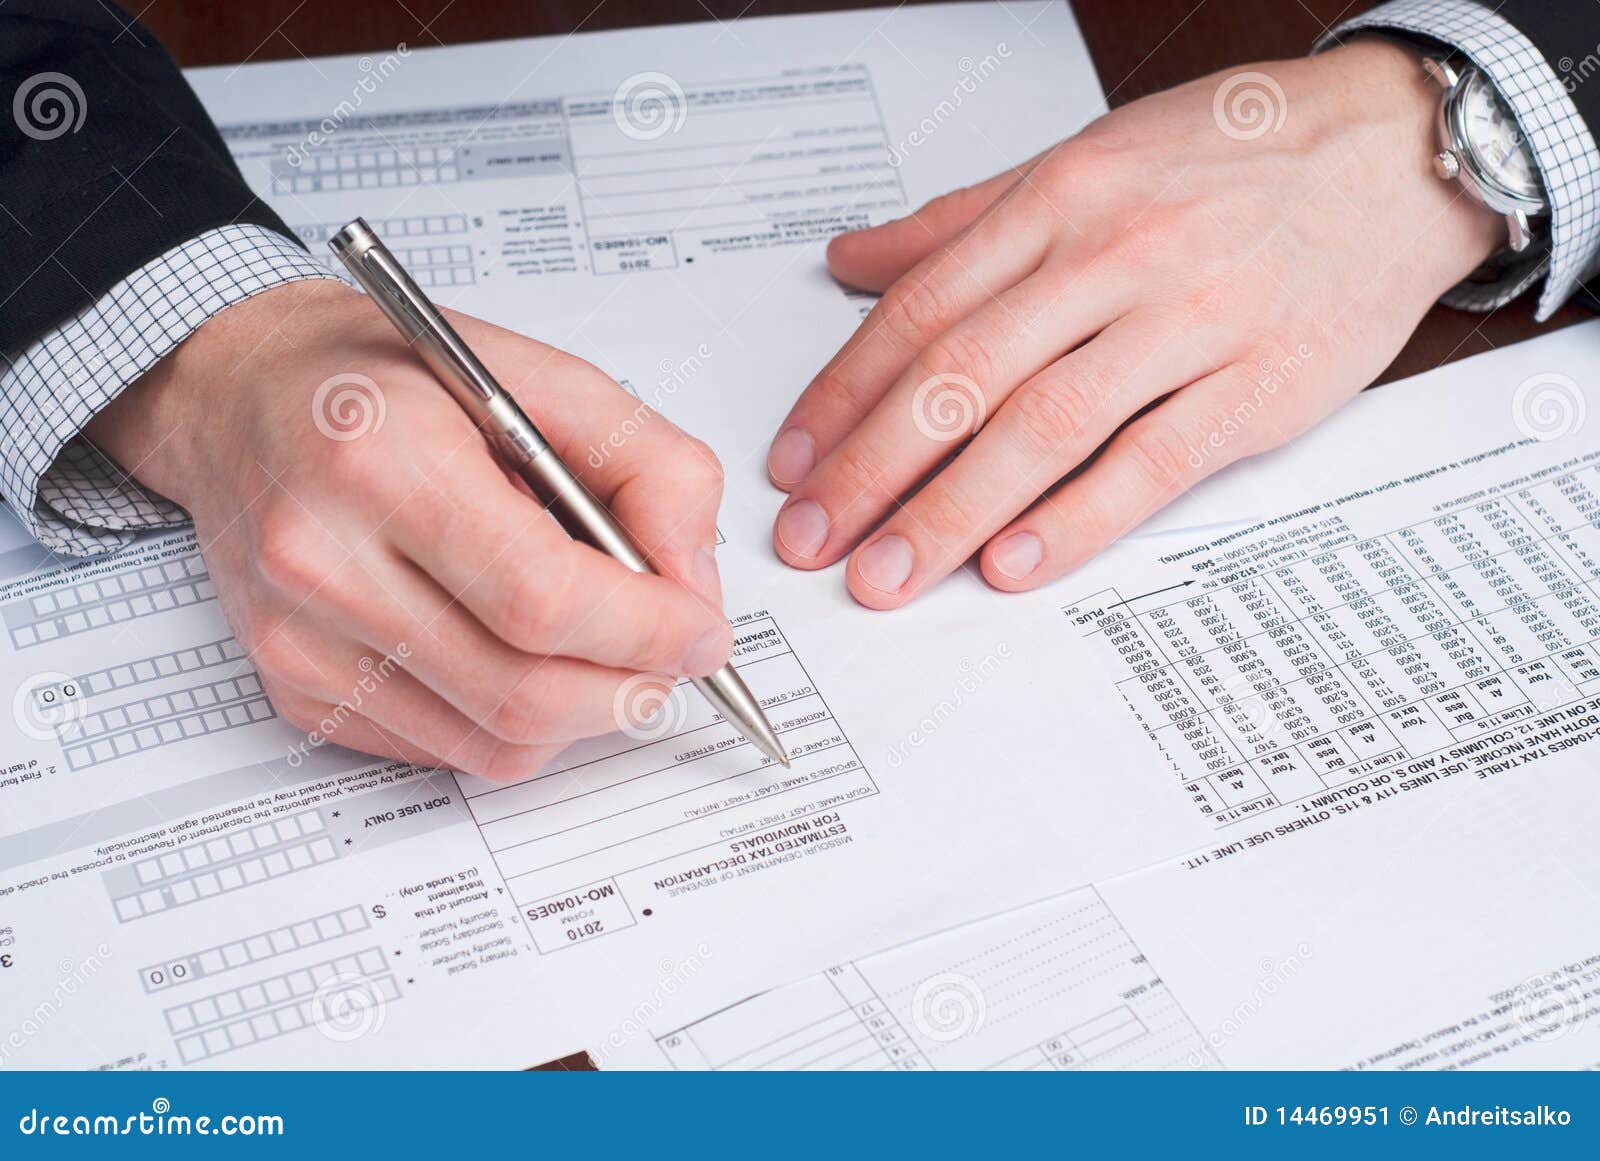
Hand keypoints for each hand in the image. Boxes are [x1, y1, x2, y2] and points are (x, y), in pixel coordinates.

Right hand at [89, 280, 731, 779]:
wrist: (240, 396)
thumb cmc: (385, 380)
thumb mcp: (540, 377)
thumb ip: (648, 465)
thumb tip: (693, 582)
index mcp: (380, 460)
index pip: (541, 599)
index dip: (647, 631)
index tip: (703, 630)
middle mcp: (321, 560)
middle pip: (523, 692)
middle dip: (634, 687)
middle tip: (676, 654)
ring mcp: (299, 641)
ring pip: (494, 743)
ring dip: (586, 713)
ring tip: (608, 649)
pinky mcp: (295, 691)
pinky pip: (448, 753)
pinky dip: (518, 724)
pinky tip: (524, 656)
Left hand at [766, 39, 1503, 606]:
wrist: (1396, 153)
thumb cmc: (1235, 157)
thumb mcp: (1085, 159)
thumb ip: (962, 220)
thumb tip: (852, 260)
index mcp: (1058, 200)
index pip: (920, 309)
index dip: (842, 395)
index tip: (792, 463)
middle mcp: (1113, 256)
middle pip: (962, 377)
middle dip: (871, 470)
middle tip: (810, 541)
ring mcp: (1190, 322)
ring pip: (1044, 426)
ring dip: (950, 512)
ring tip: (886, 574)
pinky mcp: (1260, 387)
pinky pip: (1153, 462)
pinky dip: (1077, 519)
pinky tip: (1012, 566)